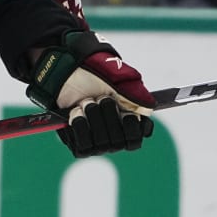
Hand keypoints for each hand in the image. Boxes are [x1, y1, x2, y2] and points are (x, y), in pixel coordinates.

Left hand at [26, 31, 155, 156]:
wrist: (68, 73)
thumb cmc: (97, 77)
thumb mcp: (121, 81)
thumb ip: (137, 95)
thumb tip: (148, 109)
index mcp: (128, 125)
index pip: (135, 141)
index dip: (131, 126)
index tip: (126, 111)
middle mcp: (113, 138)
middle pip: (118, 142)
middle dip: (108, 114)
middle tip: (101, 98)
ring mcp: (96, 143)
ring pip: (101, 143)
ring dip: (93, 116)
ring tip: (86, 101)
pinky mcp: (78, 144)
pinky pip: (83, 144)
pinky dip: (79, 123)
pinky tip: (76, 111)